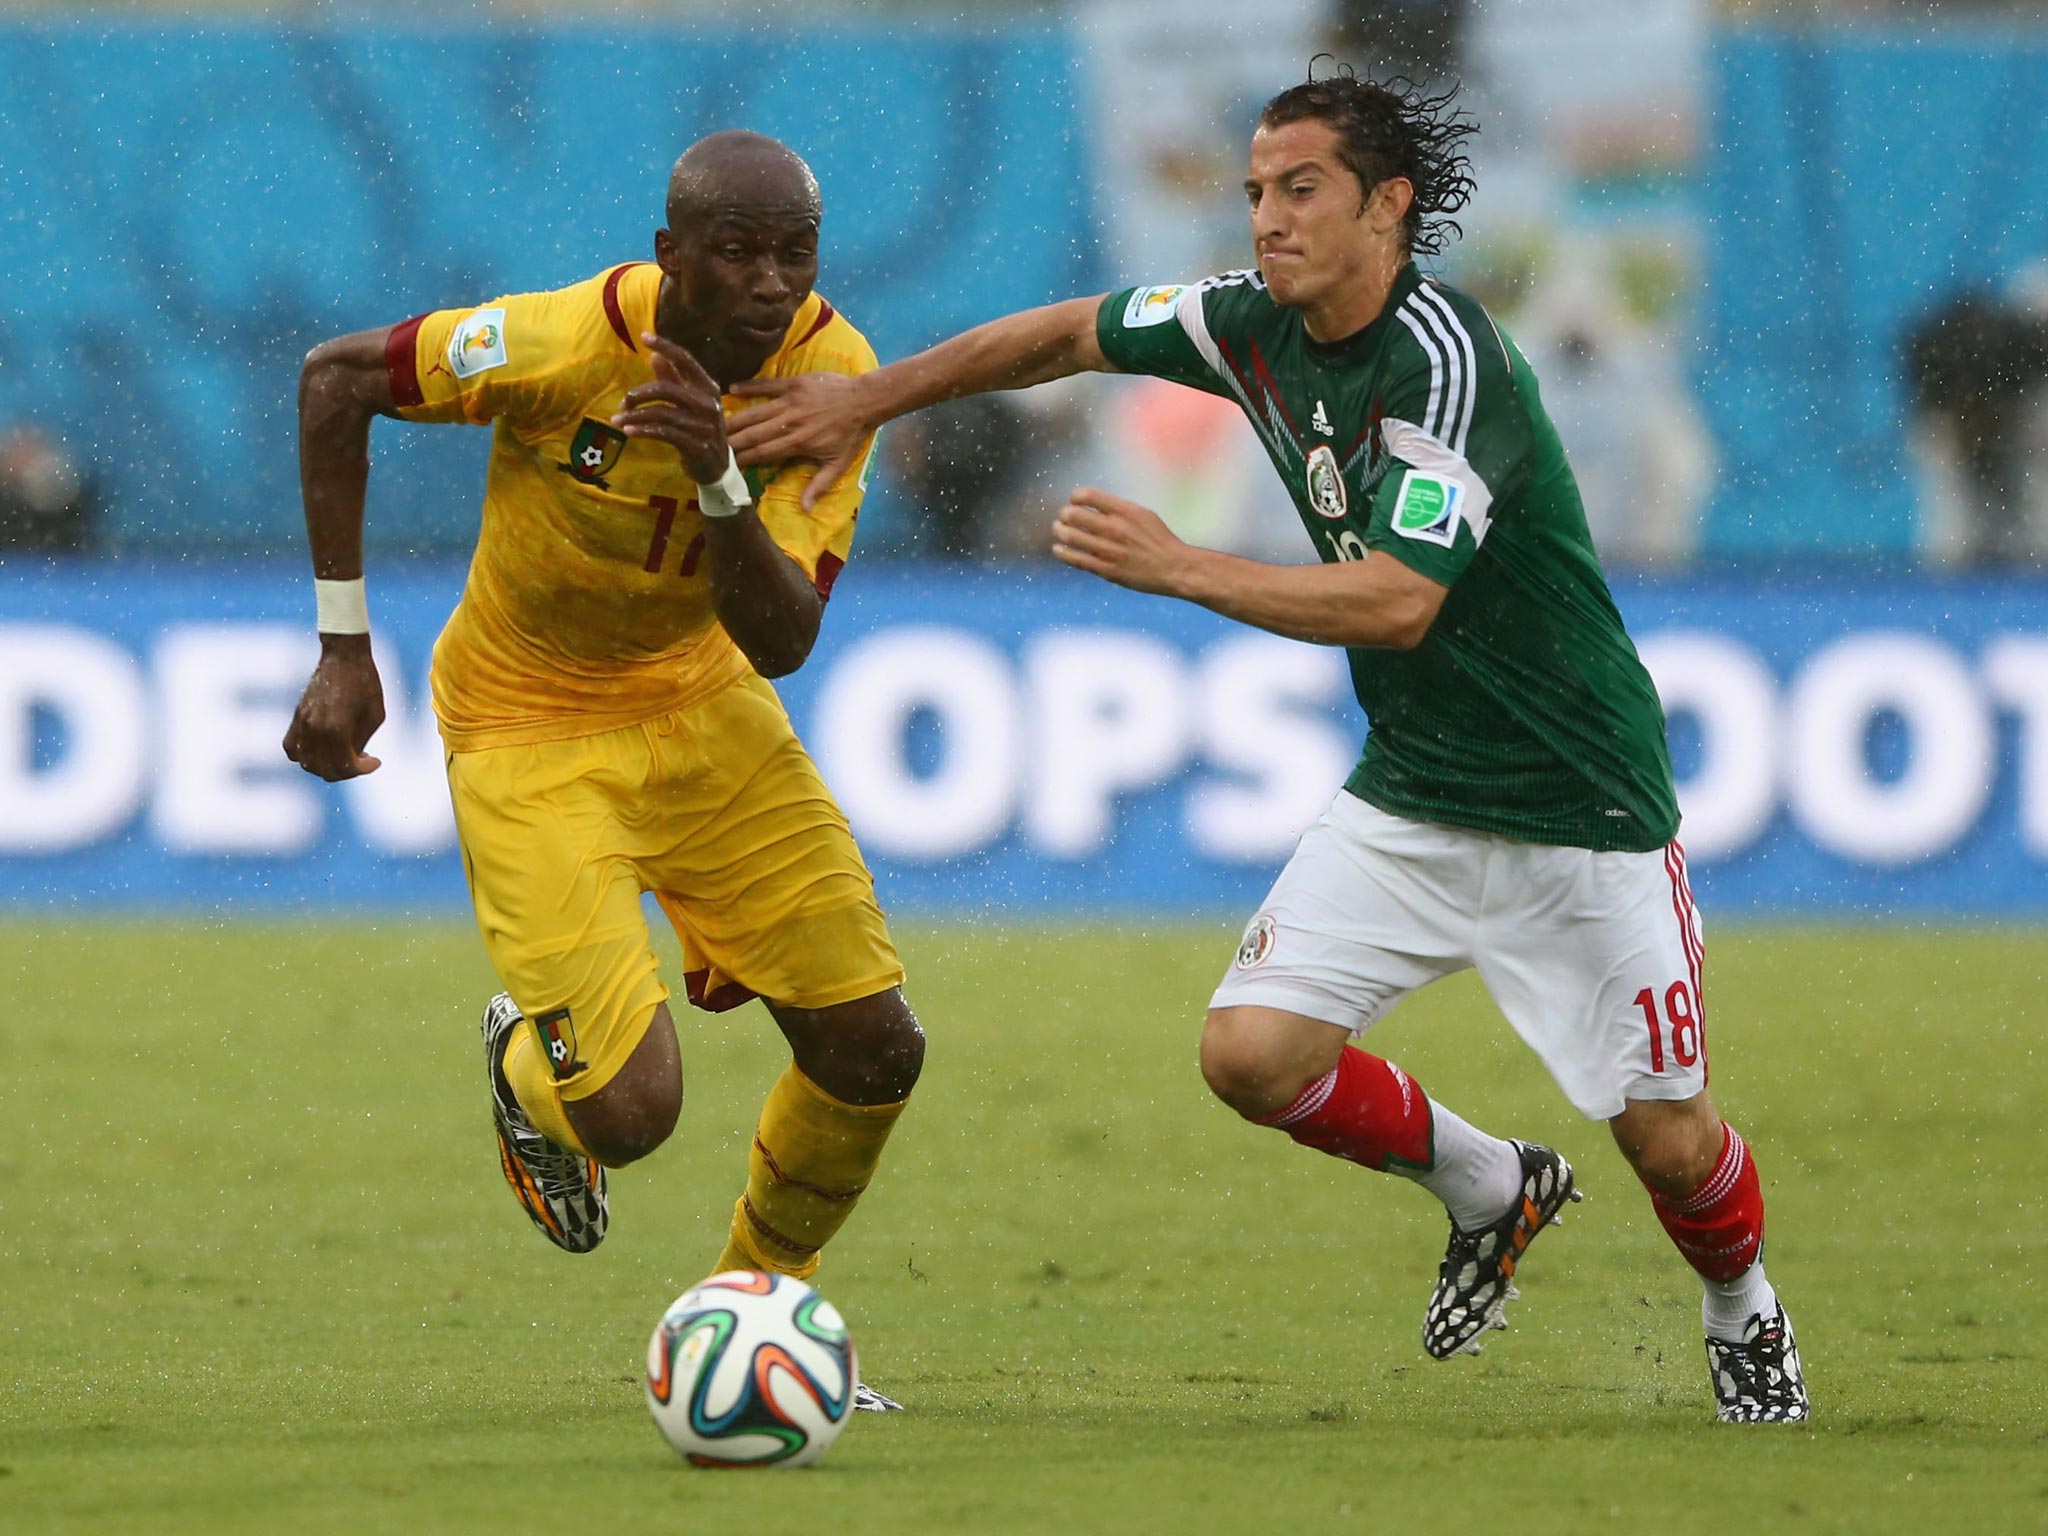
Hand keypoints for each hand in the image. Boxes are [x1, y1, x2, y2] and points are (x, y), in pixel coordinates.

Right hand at [282, 635, 384, 781]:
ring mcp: (302, 723)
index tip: (376, 761)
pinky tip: (322, 749)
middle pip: (324, 769)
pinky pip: (291, 747)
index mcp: (337, 729)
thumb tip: (353, 759)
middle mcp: (315, 729)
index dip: (363, 770)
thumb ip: (361, 742)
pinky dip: (304, 756)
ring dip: (326, 766)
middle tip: (362, 760)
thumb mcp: (375, 716)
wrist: (344, 657)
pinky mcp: (297, 716)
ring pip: (306, 763)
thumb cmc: (366, 683)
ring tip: (344, 756)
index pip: (344, 767)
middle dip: (346, 772)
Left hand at [613, 333, 729, 482]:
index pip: (686, 360)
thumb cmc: (700, 429)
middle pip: (665, 388)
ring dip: (634, 416)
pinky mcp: (695, 445)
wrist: (718, 467)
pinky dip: (642, 430)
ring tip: (617, 420)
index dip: (665, 346)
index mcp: (707, 388)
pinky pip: (663, 433)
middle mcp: (707, 404)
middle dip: (638, 394)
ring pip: (660, 412)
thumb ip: (675, 380)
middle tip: (623, 402)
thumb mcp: (691, 403)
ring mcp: (703, 425)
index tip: (644, 336)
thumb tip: (656, 356)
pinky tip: (629, 431)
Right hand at [727, 372, 869, 510]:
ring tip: (715, 424)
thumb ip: (818, 486)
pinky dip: (750, 386)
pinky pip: (767, 385)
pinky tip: (732, 389)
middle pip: (754, 434)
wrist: (865, 401)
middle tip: (711, 445)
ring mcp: (791, 401)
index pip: (763, 453)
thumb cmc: (851, 435)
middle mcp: (790, 422)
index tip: (727, 465)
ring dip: (735, 418)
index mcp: (798, 443)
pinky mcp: (794, 384)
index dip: (743, 459)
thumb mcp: (838, 465)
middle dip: (731, 441)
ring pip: (756, 412)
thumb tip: (805, 509)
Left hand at [1050, 487, 1195, 597]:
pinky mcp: (1107, 570)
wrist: (1174, 568)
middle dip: (1064, 514)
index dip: (1075, 496)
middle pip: (1073, 514)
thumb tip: (1094, 504)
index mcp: (1125, 511)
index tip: (1074, 501)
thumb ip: (1119, 509)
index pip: (1088, 495)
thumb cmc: (1159, 540)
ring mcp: (1109, 550)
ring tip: (1058, 530)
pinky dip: (1062, 552)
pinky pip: (1076, 559)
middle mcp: (1115, 528)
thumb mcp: (1143, 515)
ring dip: (1059, 531)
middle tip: (1064, 517)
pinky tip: (1058, 549)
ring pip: (1070, 536)